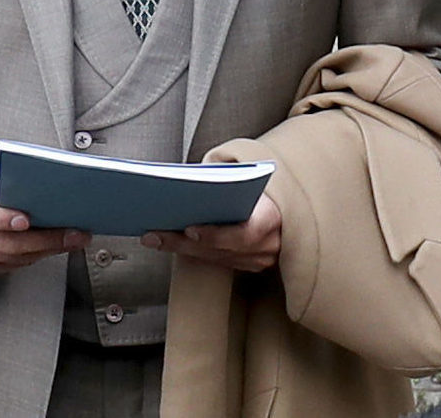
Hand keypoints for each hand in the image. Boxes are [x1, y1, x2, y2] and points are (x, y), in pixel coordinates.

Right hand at [0, 165, 89, 275]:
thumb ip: (9, 176)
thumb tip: (47, 179)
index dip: (2, 218)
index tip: (26, 219)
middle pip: (5, 242)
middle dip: (45, 239)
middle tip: (73, 234)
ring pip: (13, 257)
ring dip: (47, 250)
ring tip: (74, 239)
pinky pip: (12, 266)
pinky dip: (37, 256)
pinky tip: (55, 247)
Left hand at [141, 192, 281, 271]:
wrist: (286, 201)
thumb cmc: (261, 185)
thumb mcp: (248, 176)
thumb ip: (224, 181)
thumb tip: (183, 183)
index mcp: (273, 215)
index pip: (247, 233)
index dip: (217, 235)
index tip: (189, 230)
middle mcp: (271, 243)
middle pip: (223, 250)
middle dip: (184, 243)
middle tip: (154, 235)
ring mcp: (262, 258)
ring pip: (217, 259)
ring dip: (181, 250)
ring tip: (153, 238)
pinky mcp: (251, 264)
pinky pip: (218, 262)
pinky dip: (193, 252)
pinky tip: (169, 242)